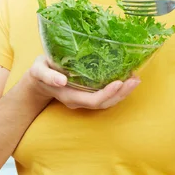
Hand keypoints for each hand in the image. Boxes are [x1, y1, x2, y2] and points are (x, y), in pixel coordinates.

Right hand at [24, 55, 140, 109]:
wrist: (39, 81)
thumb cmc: (40, 72)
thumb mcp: (38, 70)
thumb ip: (47, 76)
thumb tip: (61, 80)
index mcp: (69, 96)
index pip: (93, 100)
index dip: (107, 94)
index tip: (119, 83)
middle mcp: (80, 100)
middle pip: (104, 103)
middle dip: (121, 93)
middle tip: (135, 80)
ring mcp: (85, 98)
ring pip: (108, 101)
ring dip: (124, 92)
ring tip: (136, 79)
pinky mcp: (89, 93)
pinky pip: (107, 95)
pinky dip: (119, 89)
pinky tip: (128, 78)